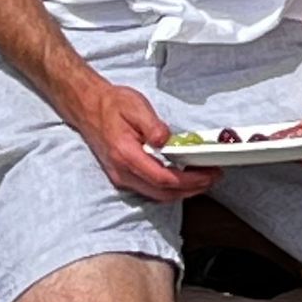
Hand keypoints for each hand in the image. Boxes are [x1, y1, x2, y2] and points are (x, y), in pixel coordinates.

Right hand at [67, 72, 219, 201]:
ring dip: (182, 191)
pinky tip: (184, 178)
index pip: (162, 178)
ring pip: (157, 195)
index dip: (189, 181)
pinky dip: (170, 188)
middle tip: (213, 178)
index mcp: (126, 154)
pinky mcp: (123, 177)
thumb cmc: (112, 105)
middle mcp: (122, 172)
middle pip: (162, 193)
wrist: (88, 108)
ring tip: (204, 179)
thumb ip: (152, 125)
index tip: (209, 174)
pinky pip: (150, 190)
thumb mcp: (135, 106)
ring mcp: (121, 177)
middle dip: (192, 189)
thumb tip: (166, 140)